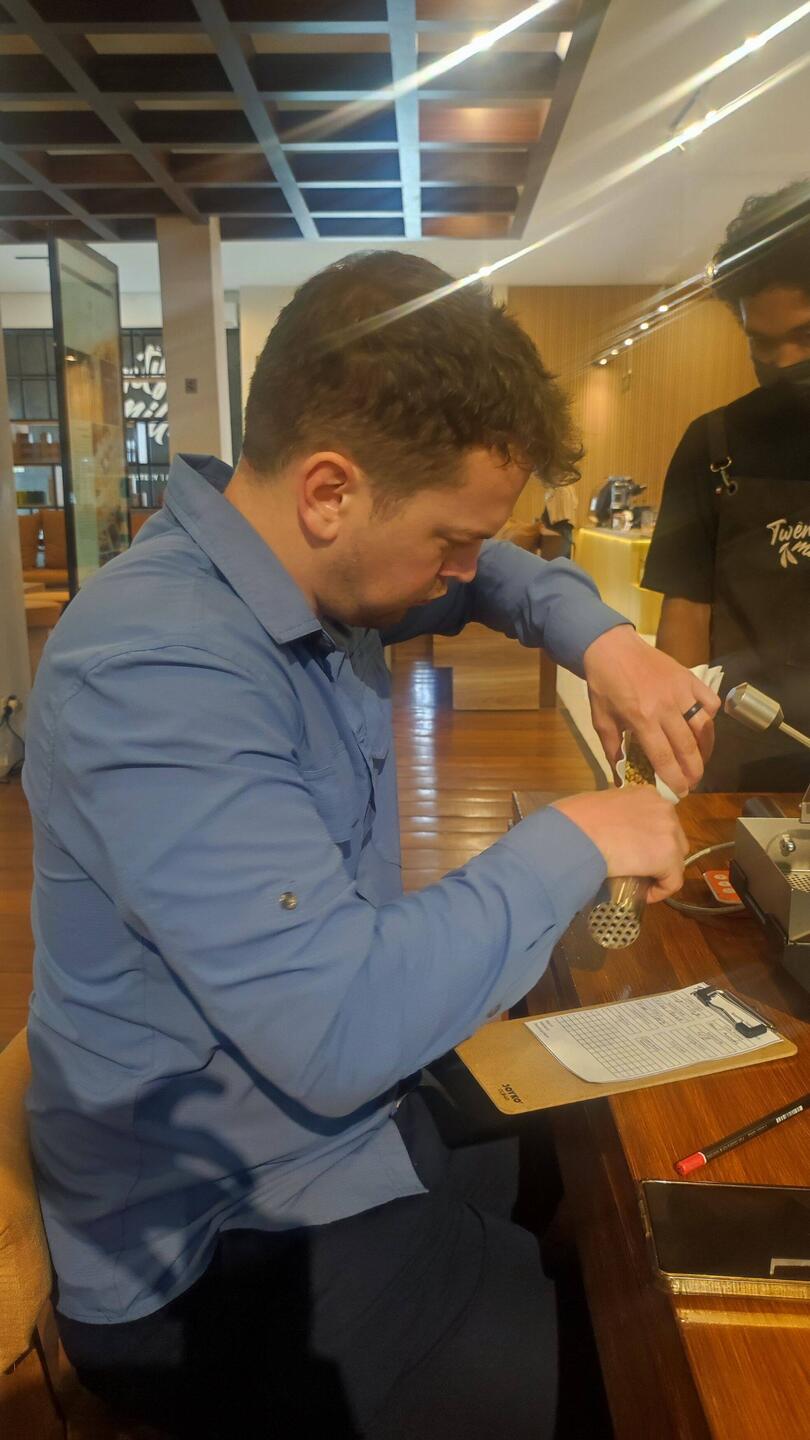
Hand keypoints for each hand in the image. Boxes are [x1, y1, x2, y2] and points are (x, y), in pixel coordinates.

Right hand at [553, 788, 688, 901]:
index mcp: (647, 793)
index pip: (660, 820)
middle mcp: (664, 808)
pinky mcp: (668, 857)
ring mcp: (669, 832)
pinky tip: (643, 895)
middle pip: (674, 838)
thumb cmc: (576, 819)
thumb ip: (617, 814)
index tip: (633, 852)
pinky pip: (672, 882)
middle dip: (660, 854)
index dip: (650, 839)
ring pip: (675, 860)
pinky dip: (660, 891)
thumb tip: (612, 829)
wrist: (575, 834)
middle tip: (638, 865)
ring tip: (639, 880)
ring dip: (660, 871)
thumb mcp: (601, 805)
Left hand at [583, 626, 719, 795]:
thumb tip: (620, 778)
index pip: (664, 757)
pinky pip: (710, 702)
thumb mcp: (601, 720)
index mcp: (642, 719)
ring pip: (704, 726)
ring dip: (706, 748)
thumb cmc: (604, 685)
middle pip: (688, 747)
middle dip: (694, 770)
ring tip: (700, 760)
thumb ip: (613, 750)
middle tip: (694, 782)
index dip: (674, 778)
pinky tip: (702, 727)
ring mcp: (681, 691)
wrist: (611, 647)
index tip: (680, 792)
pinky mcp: (690, 678)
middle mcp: (665, 707)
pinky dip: (710, 717)